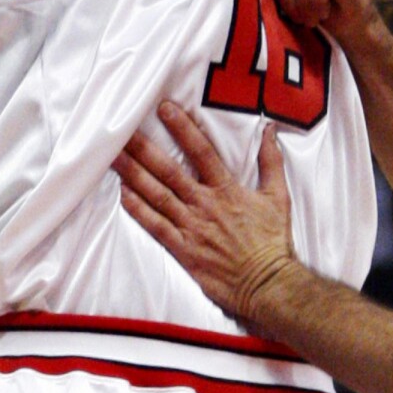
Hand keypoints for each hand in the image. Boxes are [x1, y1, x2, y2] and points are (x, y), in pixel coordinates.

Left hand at [115, 102, 294, 326]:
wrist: (266, 283)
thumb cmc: (272, 240)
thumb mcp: (278, 196)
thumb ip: (271, 161)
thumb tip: (269, 130)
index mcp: (227, 189)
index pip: (201, 151)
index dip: (182, 128)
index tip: (164, 109)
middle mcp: (204, 204)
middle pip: (168, 171)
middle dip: (144, 149)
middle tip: (122, 131)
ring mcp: (190, 227)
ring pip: (156, 195)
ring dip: (133, 175)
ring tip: (114, 157)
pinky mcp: (182, 249)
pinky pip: (155, 226)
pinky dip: (138, 210)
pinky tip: (123, 194)